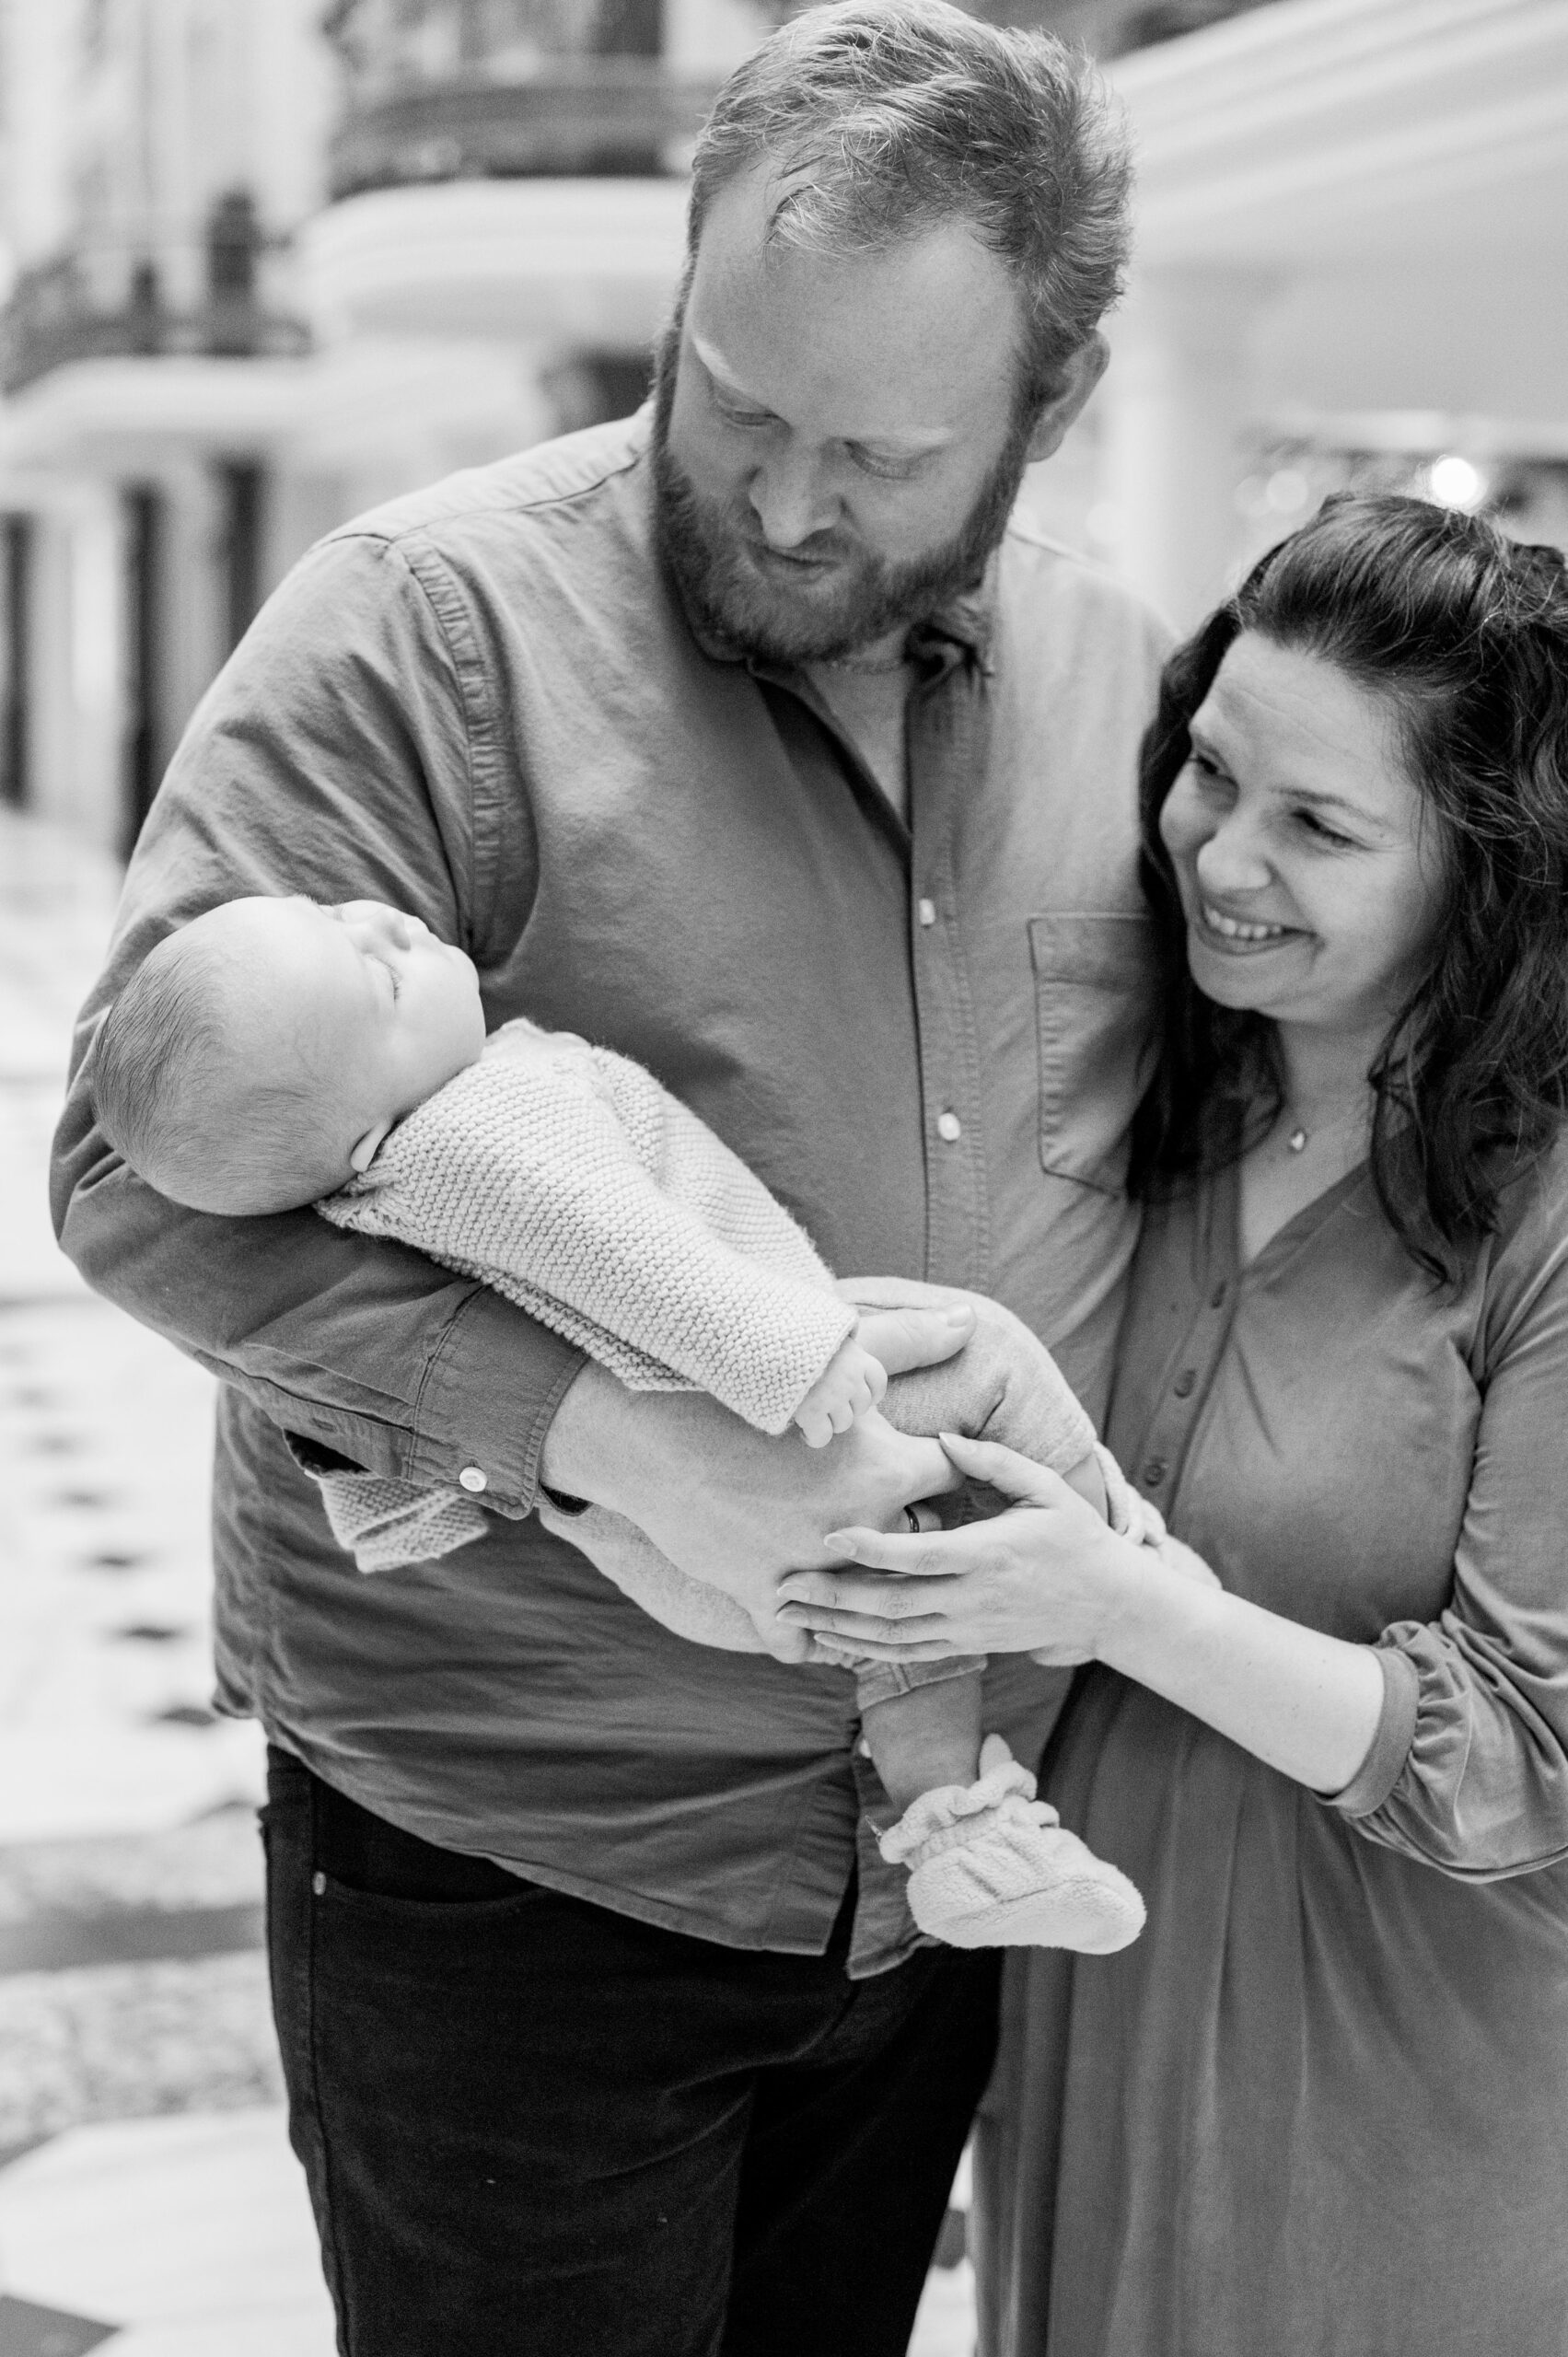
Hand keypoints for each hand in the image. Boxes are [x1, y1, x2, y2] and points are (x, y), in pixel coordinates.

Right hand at [538, 1326, 970, 1611]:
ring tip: (856, 1573)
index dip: (945, 1469)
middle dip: (912, 1533)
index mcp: (888, 1473)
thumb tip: (967, 1318)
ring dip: (863, 1590)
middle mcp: (863, 1531)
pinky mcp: (766, 1601)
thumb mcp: (832, 1360)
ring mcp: (815, 1573)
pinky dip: (806, 1634)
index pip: (954, 1477)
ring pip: (866, 1601)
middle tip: (894, 1516)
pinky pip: (802, 1643)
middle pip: (920, 1546)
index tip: (932, 1467)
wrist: (656, 1436)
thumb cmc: (746, 1391)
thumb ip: (909, 1341)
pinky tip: (806, 1614)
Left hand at [773, 1430, 1142, 1662]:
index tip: (831, 1533)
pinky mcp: (967, 1646)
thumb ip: (994, 1461)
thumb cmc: (1075, 1536)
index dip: (874, 1548)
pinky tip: (830, 1638)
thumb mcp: (1046, 1487)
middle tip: (784, 1585)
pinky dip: (865, 1650)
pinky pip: (908, 1654)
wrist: (1108, 1604)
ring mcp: (968, 1629)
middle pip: (893, 1605)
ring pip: (893, 1638)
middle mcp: (974, 1598)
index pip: (921, 1556)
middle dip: (834, 1597)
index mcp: (990, 1554)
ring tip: (790, 1616)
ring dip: (838, 1628)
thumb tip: (946, 1438)